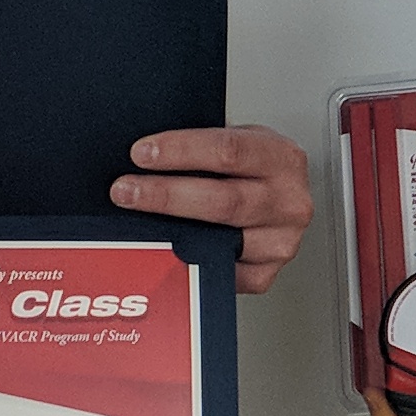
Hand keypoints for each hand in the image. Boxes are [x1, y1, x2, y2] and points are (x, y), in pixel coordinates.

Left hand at [109, 123, 312, 291]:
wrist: (278, 196)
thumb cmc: (250, 168)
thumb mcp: (236, 142)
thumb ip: (200, 148)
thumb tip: (141, 155)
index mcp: (282, 159)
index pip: (229, 151)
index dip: (181, 151)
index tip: (142, 153)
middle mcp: (289, 202)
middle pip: (224, 201)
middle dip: (167, 195)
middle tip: (126, 190)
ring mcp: (280, 242)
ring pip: (219, 241)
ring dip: (168, 232)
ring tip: (133, 222)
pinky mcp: (265, 274)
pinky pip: (219, 273)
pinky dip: (187, 263)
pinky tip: (162, 251)